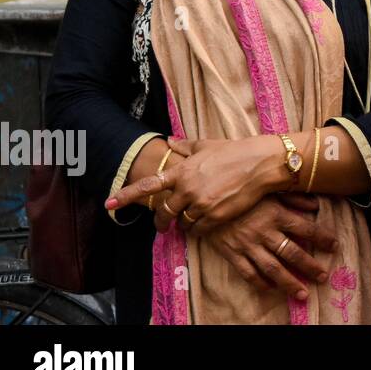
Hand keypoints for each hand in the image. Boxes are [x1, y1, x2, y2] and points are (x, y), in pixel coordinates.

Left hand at [107, 134, 286, 232]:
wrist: (261, 164)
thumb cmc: (236, 151)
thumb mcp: (208, 145)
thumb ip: (185, 146)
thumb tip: (169, 140)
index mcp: (182, 171)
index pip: (148, 185)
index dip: (126, 196)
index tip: (109, 204)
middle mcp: (187, 189)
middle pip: (163, 212)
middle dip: (161, 220)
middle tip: (163, 224)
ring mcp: (201, 204)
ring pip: (182, 222)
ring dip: (184, 222)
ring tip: (194, 216)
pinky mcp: (215, 217)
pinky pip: (199, 229)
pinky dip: (200, 227)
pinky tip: (208, 219)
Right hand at [208, 194, 338, 300]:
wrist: (206, 201)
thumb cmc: (242, 194)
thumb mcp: (269, 191)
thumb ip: (293, 198)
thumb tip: (315, 204)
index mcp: (276, 214)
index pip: (306, 228)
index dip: (323, 238)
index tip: (335, 246)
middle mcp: (264, 232)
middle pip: (292, 253)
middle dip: (310, 266)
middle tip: (323, 277)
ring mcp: (248, 245)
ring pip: (273, 268)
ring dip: (289, 283)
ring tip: (303, 294)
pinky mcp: (232, 254)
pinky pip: (248, 273)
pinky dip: (261, 284)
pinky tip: (272, 290)